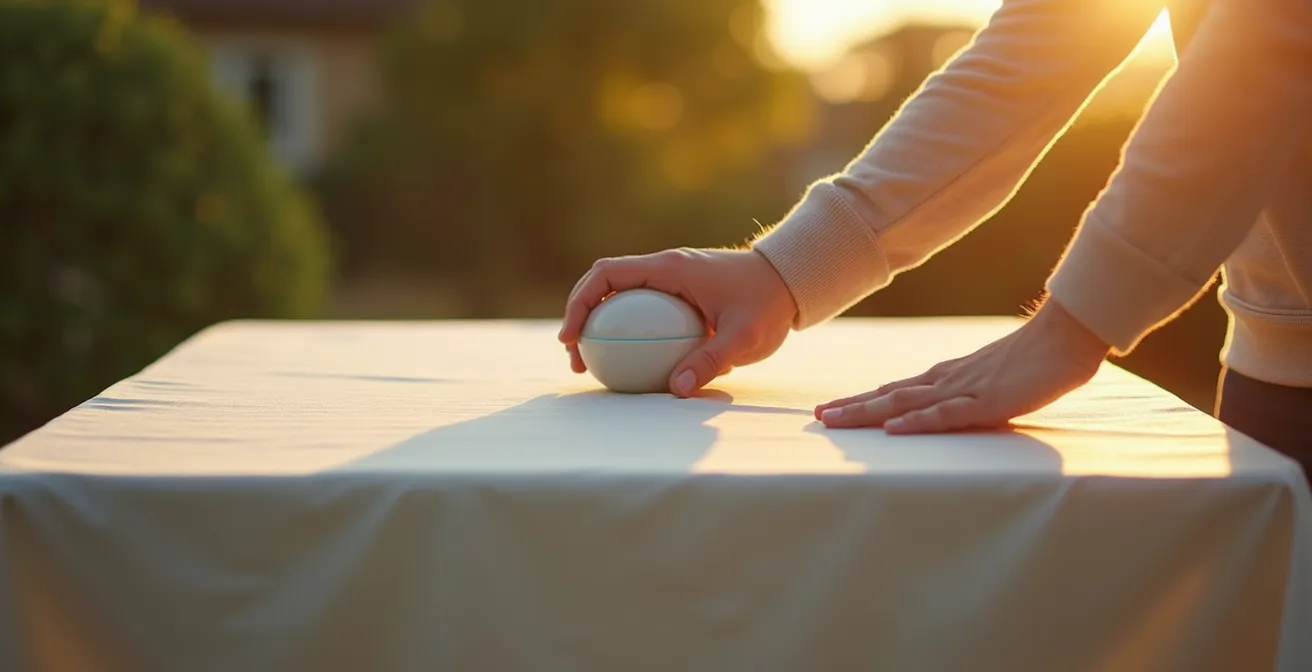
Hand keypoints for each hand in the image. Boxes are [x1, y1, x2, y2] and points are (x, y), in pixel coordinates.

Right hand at [559, 248, 797, 396]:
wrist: (791, 281)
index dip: (580, 302)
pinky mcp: (679, 292)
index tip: (571, 337)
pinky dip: (625, 331)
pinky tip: (629, 365)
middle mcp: (665, 267)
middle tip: (577, 359)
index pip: (607, 274)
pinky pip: (641, 308)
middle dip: (580, 317)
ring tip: (594, 365)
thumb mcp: (744, 335)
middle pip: (604, 284)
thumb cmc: (768, 303)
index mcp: (670, 268)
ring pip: (620, 297)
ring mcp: (670, 279)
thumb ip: (711, 360)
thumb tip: (677, 390)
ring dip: (600, 325)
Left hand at [816, 300, 1110, 432]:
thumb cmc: (1034, 360)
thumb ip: (964, 393)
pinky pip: (946, 414)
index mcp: (946, 377)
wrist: (1066, 337)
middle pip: (889, 395)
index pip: (894, 390)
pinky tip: (893, 429)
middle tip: (816, 418)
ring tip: (835, 420)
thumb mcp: (988, 380)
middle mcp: (945, 381)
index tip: (830, 409)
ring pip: (905, 403)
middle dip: (851, 407)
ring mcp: (964, 389)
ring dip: (867, 412)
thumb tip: (941, 407)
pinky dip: (917, 422)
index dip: (861, 400)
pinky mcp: (987, 401)